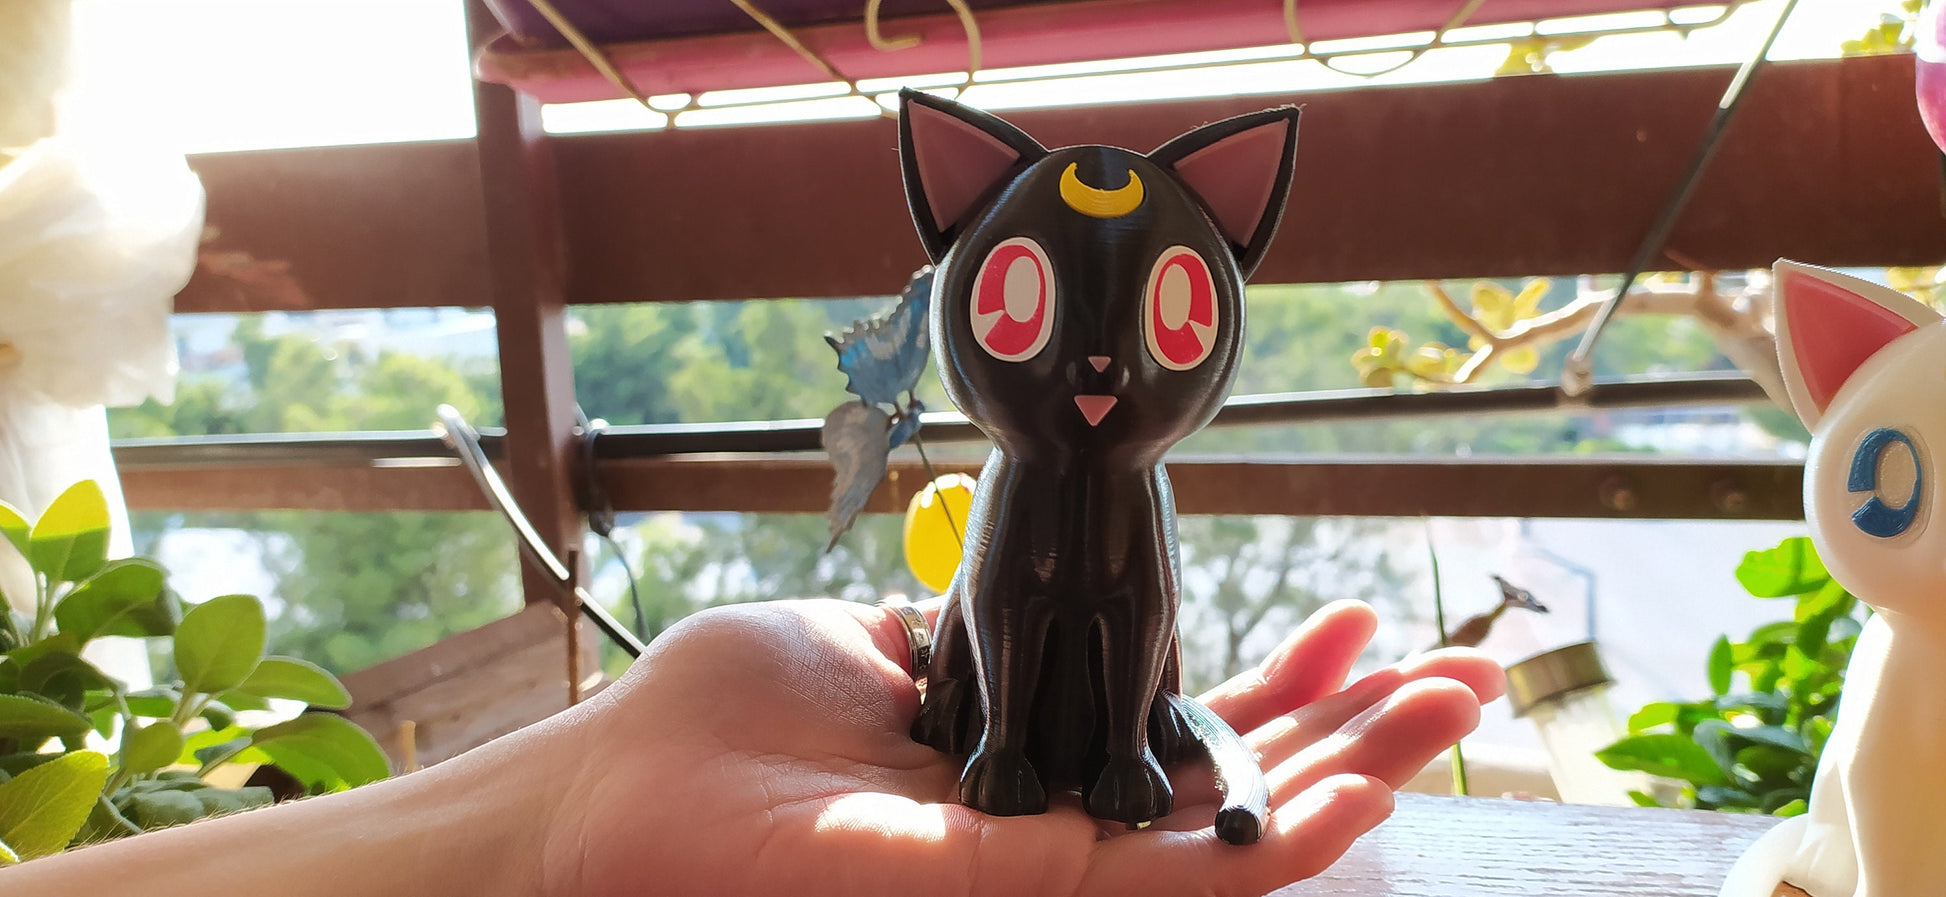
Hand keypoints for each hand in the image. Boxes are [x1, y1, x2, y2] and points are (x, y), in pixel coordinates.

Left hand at [548, 598, 1503, 896]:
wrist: (615, 801)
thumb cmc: (717, 727)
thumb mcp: (853, 655)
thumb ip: (949, 656)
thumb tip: (995, 618)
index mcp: (1018, 766)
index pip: (1178, 729)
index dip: (1276, 688)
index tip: (1357, 625)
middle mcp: (1048, 825)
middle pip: (1232, 782)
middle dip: (1352, 732)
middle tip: (1467, 679)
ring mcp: (1038, 867)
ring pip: (1228, 839)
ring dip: (1350, 779)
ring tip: (1455, 718)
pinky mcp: (1006, 885)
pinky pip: (1159, 876)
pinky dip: (1262, 840)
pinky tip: (1351, 803)